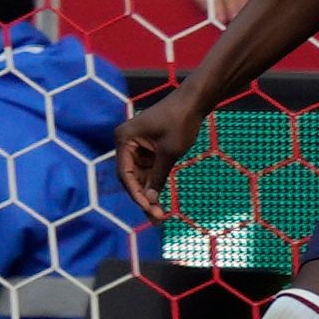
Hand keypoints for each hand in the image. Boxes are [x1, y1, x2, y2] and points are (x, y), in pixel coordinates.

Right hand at [116, 92, 208, 224]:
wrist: (195, 101)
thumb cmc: (181, 121)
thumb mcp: (169, 152)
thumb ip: (157, 177)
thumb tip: (149, 202)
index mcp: (124, 139)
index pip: (125, 173)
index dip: (136, 194)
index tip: (148, 209)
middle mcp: (126, 143)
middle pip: (131, 178)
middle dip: (143, 198)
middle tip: (157, 218)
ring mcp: (137, 146)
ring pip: (140, 177)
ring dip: (149, 194)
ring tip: (160, 216)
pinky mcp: (148, 148)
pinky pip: (148, 170)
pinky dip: (154, 184)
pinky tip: (160, 202)